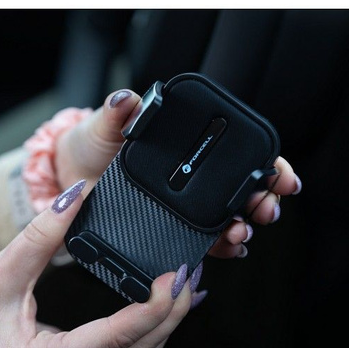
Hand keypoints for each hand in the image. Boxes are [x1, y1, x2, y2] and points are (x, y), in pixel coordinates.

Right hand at [0, 180, 192, 347]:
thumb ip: (40, 236)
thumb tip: (76, 196)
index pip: (114, 339)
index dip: (154, 307)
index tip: (177, 275)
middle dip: (169, 315)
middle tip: (191, 274)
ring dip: (161, 327)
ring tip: (185, 289)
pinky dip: (143, 335)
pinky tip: (156, 310)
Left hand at [54, 88, 302, 260]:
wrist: (69, 178)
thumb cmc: (91, 145)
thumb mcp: (104, 125)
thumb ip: (118, 113)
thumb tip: (128, 99)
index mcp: (186, 146)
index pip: (236, 152)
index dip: (265, 162)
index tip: (279, 173)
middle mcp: (191, 177)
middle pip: (241, 189)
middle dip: (261, 201)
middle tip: (264, 209)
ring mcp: (183, 206)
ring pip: (227, 218)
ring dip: (242, 227)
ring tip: (241, 232)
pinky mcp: (170, 229)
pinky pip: (202, 240)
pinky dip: (221, 247)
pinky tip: (229, 249)